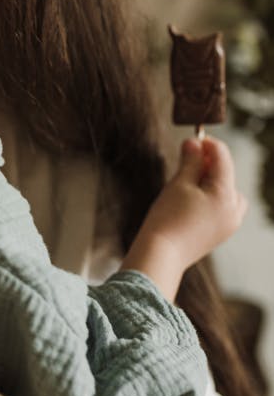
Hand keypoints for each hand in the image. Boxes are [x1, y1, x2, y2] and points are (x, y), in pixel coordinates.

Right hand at [122, 135, 246, 297]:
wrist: (161, 255)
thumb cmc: (167, 218)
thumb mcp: (179, 183)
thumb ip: (191, 160)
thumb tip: (194, 143)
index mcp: (226, 195)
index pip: (222, 157)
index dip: (207, 144)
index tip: (191, 140)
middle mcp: (234, 210)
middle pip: (226, 174)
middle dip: (208, 164)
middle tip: (185, 159)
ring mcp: (229, 223)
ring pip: (226, 191)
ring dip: (210, 181)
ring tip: (186, 182)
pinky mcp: (221, 233)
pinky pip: (222, 207)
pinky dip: (210, 198)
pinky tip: (190, 200)